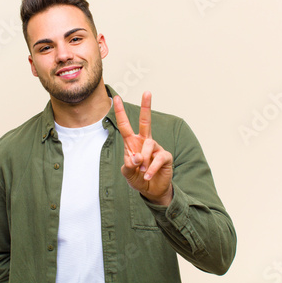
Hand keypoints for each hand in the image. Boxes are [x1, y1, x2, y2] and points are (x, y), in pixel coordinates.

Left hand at [113, 91, 172, 205]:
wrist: (152, 190)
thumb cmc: (138, 178)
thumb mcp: (128, 173)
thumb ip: (129, 165)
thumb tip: (137, 157)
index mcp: (132, 143)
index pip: (125, 125)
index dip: (120, 112)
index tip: (116, 98)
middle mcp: (144, 142)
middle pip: (146, 121)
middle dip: (146, 106)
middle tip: (147, 92)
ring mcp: (156, 148)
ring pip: (148, 145)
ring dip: (143, 160)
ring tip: (142, 171)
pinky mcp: (165, 156)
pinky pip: (158, 158)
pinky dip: (151, 169)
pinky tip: (148, 175)